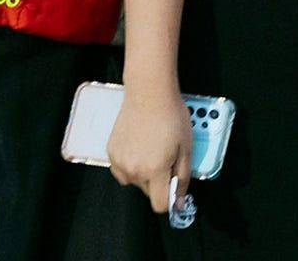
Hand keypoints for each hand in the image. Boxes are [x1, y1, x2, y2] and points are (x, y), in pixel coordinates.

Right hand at [107, 86, 191, 213]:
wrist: (148, 93)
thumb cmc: (172, 117)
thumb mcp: (186, 149)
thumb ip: (183, 179)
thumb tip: (180, 202)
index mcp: (154, 171)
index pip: (160, 205)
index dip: (170, 199)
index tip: (173, 186)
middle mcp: (134, 170)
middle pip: (148, 191)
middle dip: (158, 181)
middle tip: (165, 157)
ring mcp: (119, 162)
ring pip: (134, 181)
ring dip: (143, 173)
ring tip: (150, 149)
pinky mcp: (111, 152)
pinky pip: (122, 170)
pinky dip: (130, 164)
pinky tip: (138, 146)